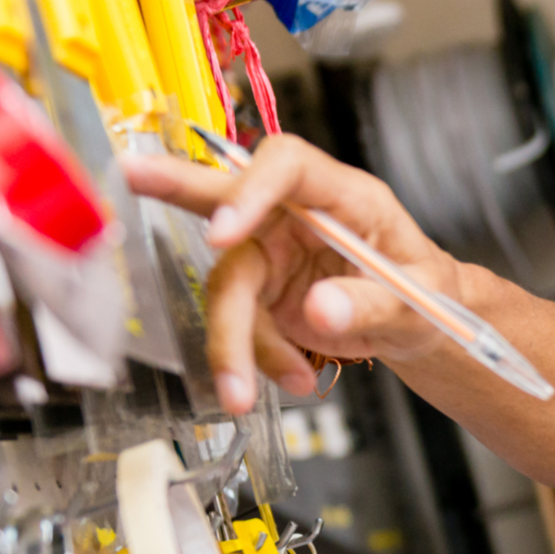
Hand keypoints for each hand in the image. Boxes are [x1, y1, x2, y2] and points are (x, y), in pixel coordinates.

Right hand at [121, 136, 461, 413]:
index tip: (223, 230)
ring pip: (227, 288)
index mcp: (345, 196)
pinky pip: (240, 327)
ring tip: (262, 387)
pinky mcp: (259, 293)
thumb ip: (374, 304)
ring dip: (236, 343)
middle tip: (129, 173)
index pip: (289, 166)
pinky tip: (295, 376)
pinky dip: (258, 360)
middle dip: (175, 185)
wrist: (419, 322)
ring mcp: (271, 252)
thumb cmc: (425, 292)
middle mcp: (297, 215)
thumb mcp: (419, 301)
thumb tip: (321, 311)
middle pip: (229, 194)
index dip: (251, 190)